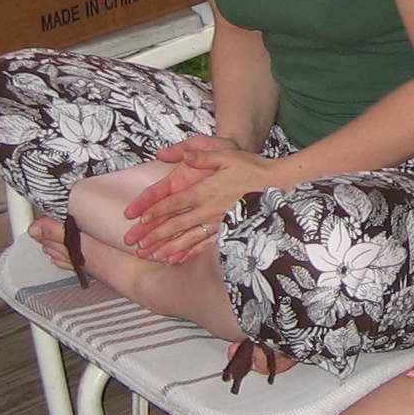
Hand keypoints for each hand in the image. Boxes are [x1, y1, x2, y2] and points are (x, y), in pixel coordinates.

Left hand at [121, 137, 278, 261]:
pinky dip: (190, 253)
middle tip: (136, 245)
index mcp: (206, 191)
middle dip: (155, 236)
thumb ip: (201, 156)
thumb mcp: (225, 154)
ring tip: (151, 256)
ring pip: (189, 239)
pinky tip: (177, 260)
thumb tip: (180, 155)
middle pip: (177, 225)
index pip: (175, 203)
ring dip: (169, 248)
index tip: (140, 220)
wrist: (277, 182)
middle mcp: (210, 209)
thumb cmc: (250, 166)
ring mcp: (219, 222)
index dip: (156, 211)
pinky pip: (206, 244)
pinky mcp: (229, 230)